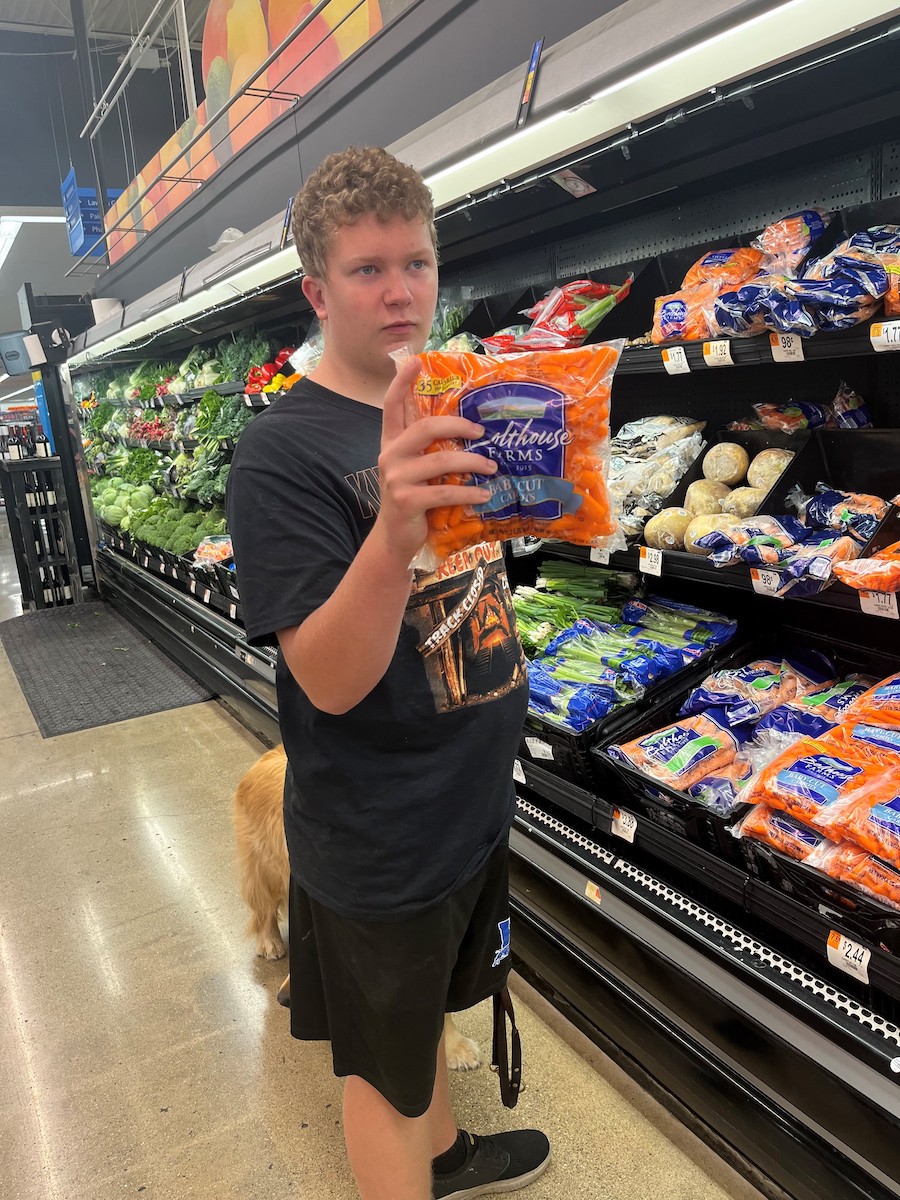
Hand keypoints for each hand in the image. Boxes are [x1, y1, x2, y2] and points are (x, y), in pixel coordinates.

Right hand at [374, 355, 496, 565]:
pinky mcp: (407, 501)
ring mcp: (396, 479)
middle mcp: (390, 455)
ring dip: (472, 462)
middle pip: (425, 427)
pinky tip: (485, 494)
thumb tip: (468, 430)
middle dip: (458, 425)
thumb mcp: (414, 469)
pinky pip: (445, 491)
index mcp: (392, 443)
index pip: (391, 405)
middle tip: (481, 431)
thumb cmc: (412, 498)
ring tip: (492, 466)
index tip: (415, 361)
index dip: (401, 382)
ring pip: (441, 460)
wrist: (395, 537)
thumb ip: (428, 449)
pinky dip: (470, 492)